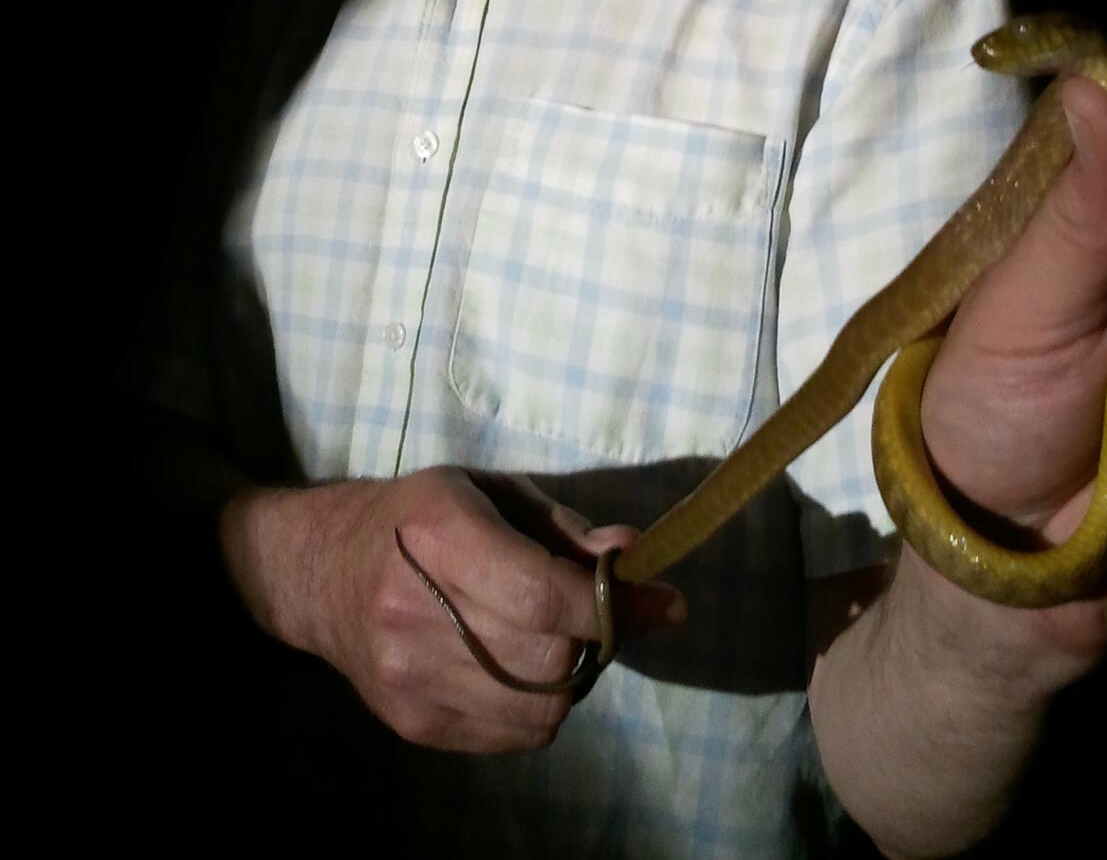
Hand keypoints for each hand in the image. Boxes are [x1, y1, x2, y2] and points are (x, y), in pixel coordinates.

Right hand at [219, 466, 684, 751]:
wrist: (322, 573)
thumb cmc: (418, 517)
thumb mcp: (487, 491)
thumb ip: (562, 527)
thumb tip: (632, 553)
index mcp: (440, 536)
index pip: (542, 594)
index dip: (611, 605)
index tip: (663, 601)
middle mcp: (416, 614)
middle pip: (547, 657)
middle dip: (592, 637)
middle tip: (597, 613)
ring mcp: (410, 679)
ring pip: (539, 708)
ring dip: (569, 676)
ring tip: (552, 638)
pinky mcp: (412, 724)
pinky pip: (512, 736)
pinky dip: (538, 706)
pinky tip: (519, 667)